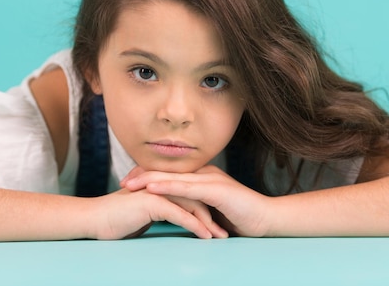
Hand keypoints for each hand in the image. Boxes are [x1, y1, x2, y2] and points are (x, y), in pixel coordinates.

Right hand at [90, 187, 227, 239]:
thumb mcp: (142, 215)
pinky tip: (205, 236)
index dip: (206, 209)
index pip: (190, 195)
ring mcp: (158, 191)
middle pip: (196, 198)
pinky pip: (180, 214)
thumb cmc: (114, 220)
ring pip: (192, 205)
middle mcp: (162, 185)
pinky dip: (195, 226)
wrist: (93, 219)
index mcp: (161, 186)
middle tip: (224, 232)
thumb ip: (158, 213)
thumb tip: (170, 221)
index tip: (218, 224)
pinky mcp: (153, 202)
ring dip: (208, 222)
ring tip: (219, 236)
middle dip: (213, 215)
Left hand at [122, 165, 270, 236]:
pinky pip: (187, 187)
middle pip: (168, 171)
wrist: (266, 218)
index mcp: (203, 176)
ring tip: (129, 184)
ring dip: (149, 179)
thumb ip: (197, 205)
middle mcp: (205, 173)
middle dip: (143, 175)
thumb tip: (179, 211)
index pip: (170, 173)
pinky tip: (153, 188)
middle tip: (122, 181)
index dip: (149, 175)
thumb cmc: (241, 216)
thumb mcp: (212, 209)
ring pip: (174, 177)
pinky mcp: (216, 190)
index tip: (129, 181)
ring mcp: (211, 179)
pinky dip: (168, 187)